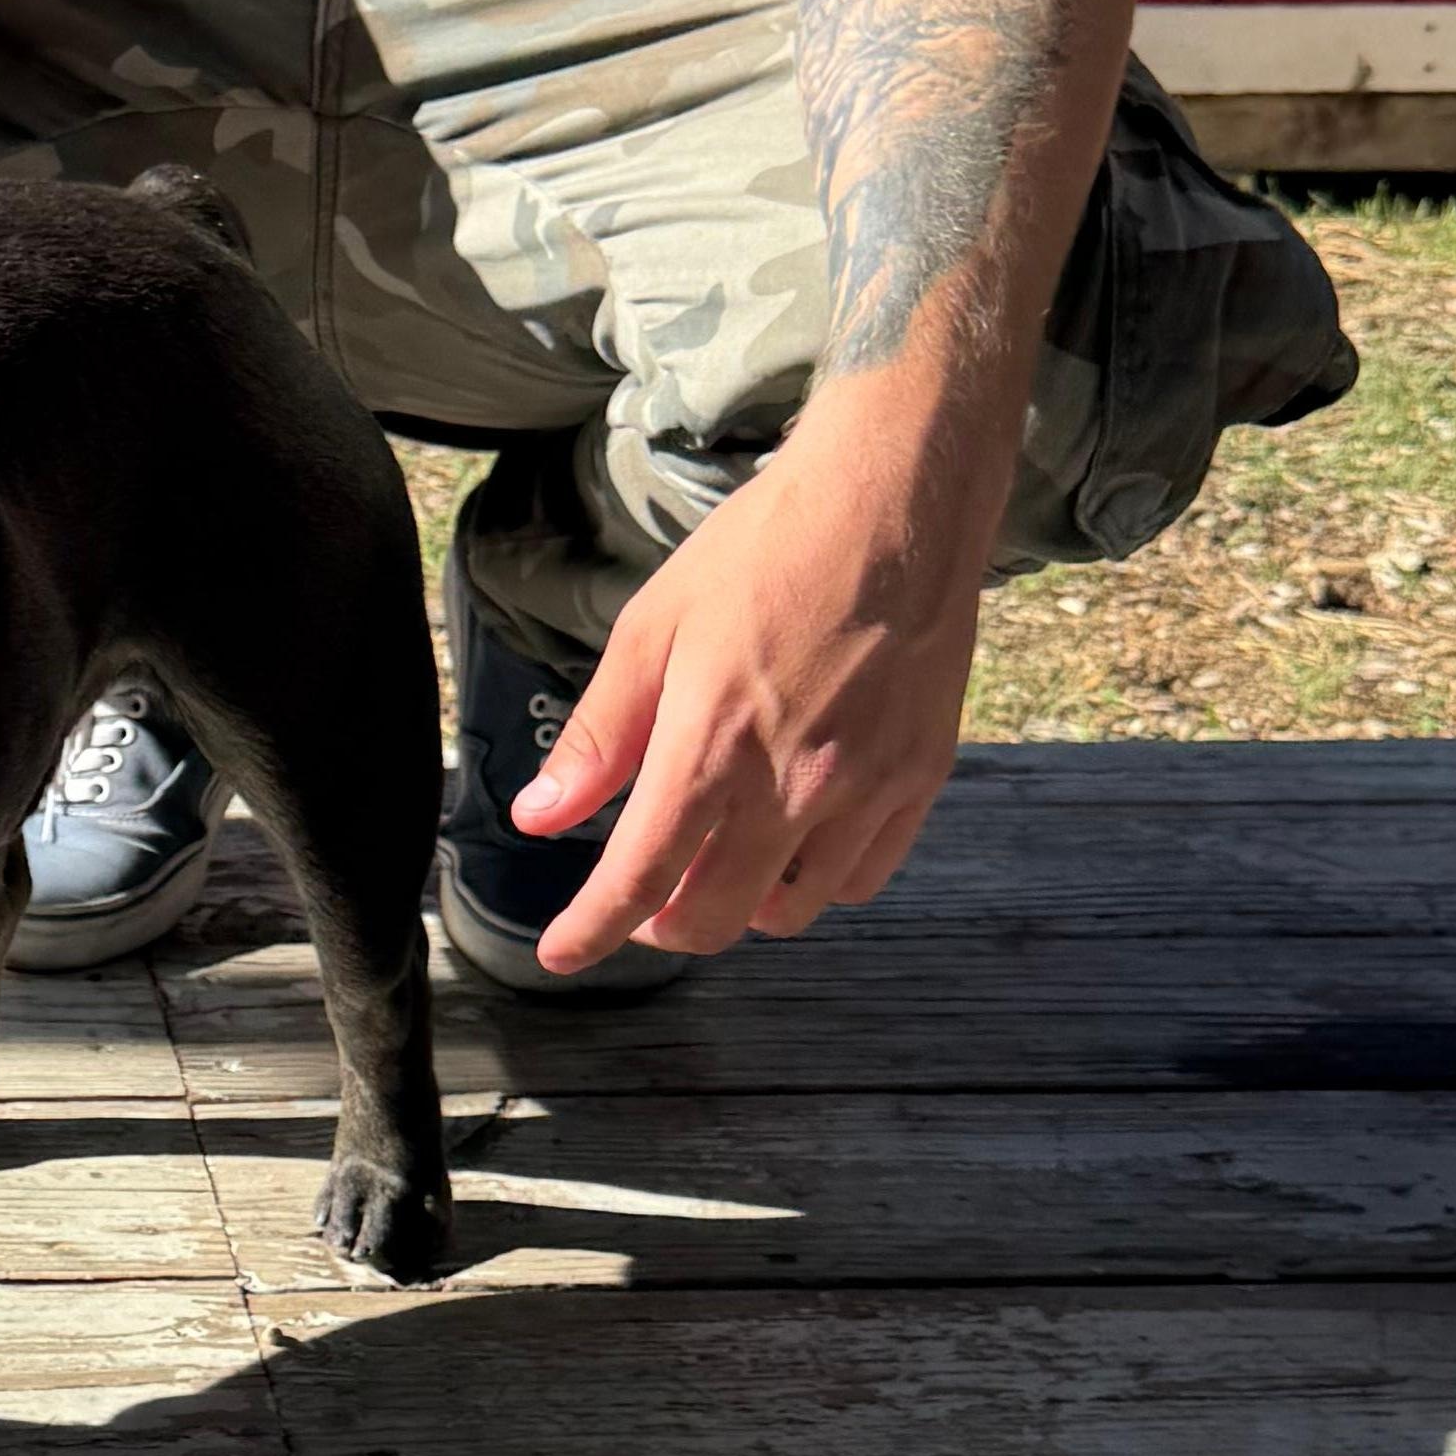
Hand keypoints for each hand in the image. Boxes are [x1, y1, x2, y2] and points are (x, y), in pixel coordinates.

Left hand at [514, 410, 985, 968]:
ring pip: (791, 912)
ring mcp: (865, 791)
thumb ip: (598, 737)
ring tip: (719, 860)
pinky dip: (816, 882)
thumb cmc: (765, 552)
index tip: (562, 952)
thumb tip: (537, 816)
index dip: (592, 932)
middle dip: (662, 926)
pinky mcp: (918, 780)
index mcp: (712, 749)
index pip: (639, 881)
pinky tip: (794, 842)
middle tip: (642, 897)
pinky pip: (860, 878)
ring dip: (741, 906)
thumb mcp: (653, 631)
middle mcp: (793, 788)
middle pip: (714, 919)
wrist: (894, 502)